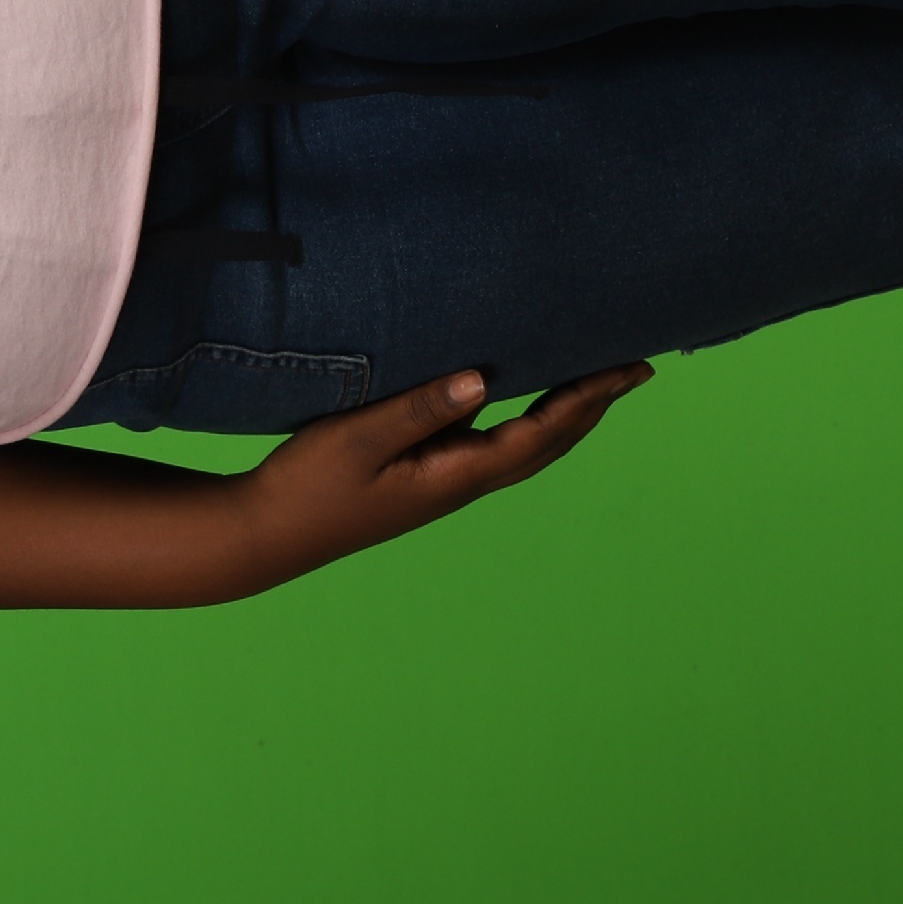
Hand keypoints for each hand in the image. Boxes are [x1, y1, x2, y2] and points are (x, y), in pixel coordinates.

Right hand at [234, 362, 650, 583]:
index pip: (540, 433)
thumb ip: (417, 409)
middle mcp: (460, 483)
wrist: (268, 535)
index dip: (588, 398)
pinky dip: (524, 419)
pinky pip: (492, 444)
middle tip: (634, 368)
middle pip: (547, 444)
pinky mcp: (422, 477)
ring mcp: (442, 482)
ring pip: (524, 447)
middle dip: (593, 406)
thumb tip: (480, 380)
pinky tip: (515, 398)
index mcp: (454, 475)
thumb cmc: (306, 488)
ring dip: (565, 415)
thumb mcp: (356, 440)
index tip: (628, 368)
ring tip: (594, 382)